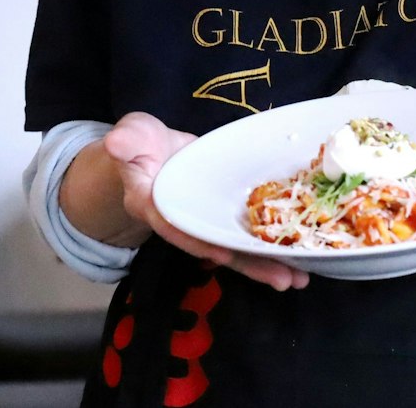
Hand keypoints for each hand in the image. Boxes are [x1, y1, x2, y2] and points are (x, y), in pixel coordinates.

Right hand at [101, 111, 310, 291]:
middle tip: (283, 280)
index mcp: (152, 203)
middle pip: (213, 248)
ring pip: (234, 249)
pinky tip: (299, 260)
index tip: (220, 254)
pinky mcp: (220, 217)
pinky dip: (270, 249)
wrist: (153, 151)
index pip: (172, 225)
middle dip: (247, 265)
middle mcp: (180, 221)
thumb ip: (126, 141)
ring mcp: (203, 221)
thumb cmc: (140, 143)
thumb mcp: (130, 135)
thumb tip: (116, 143)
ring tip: (299, 280)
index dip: (195, 240)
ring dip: (266, 265)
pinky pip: (244, 236)